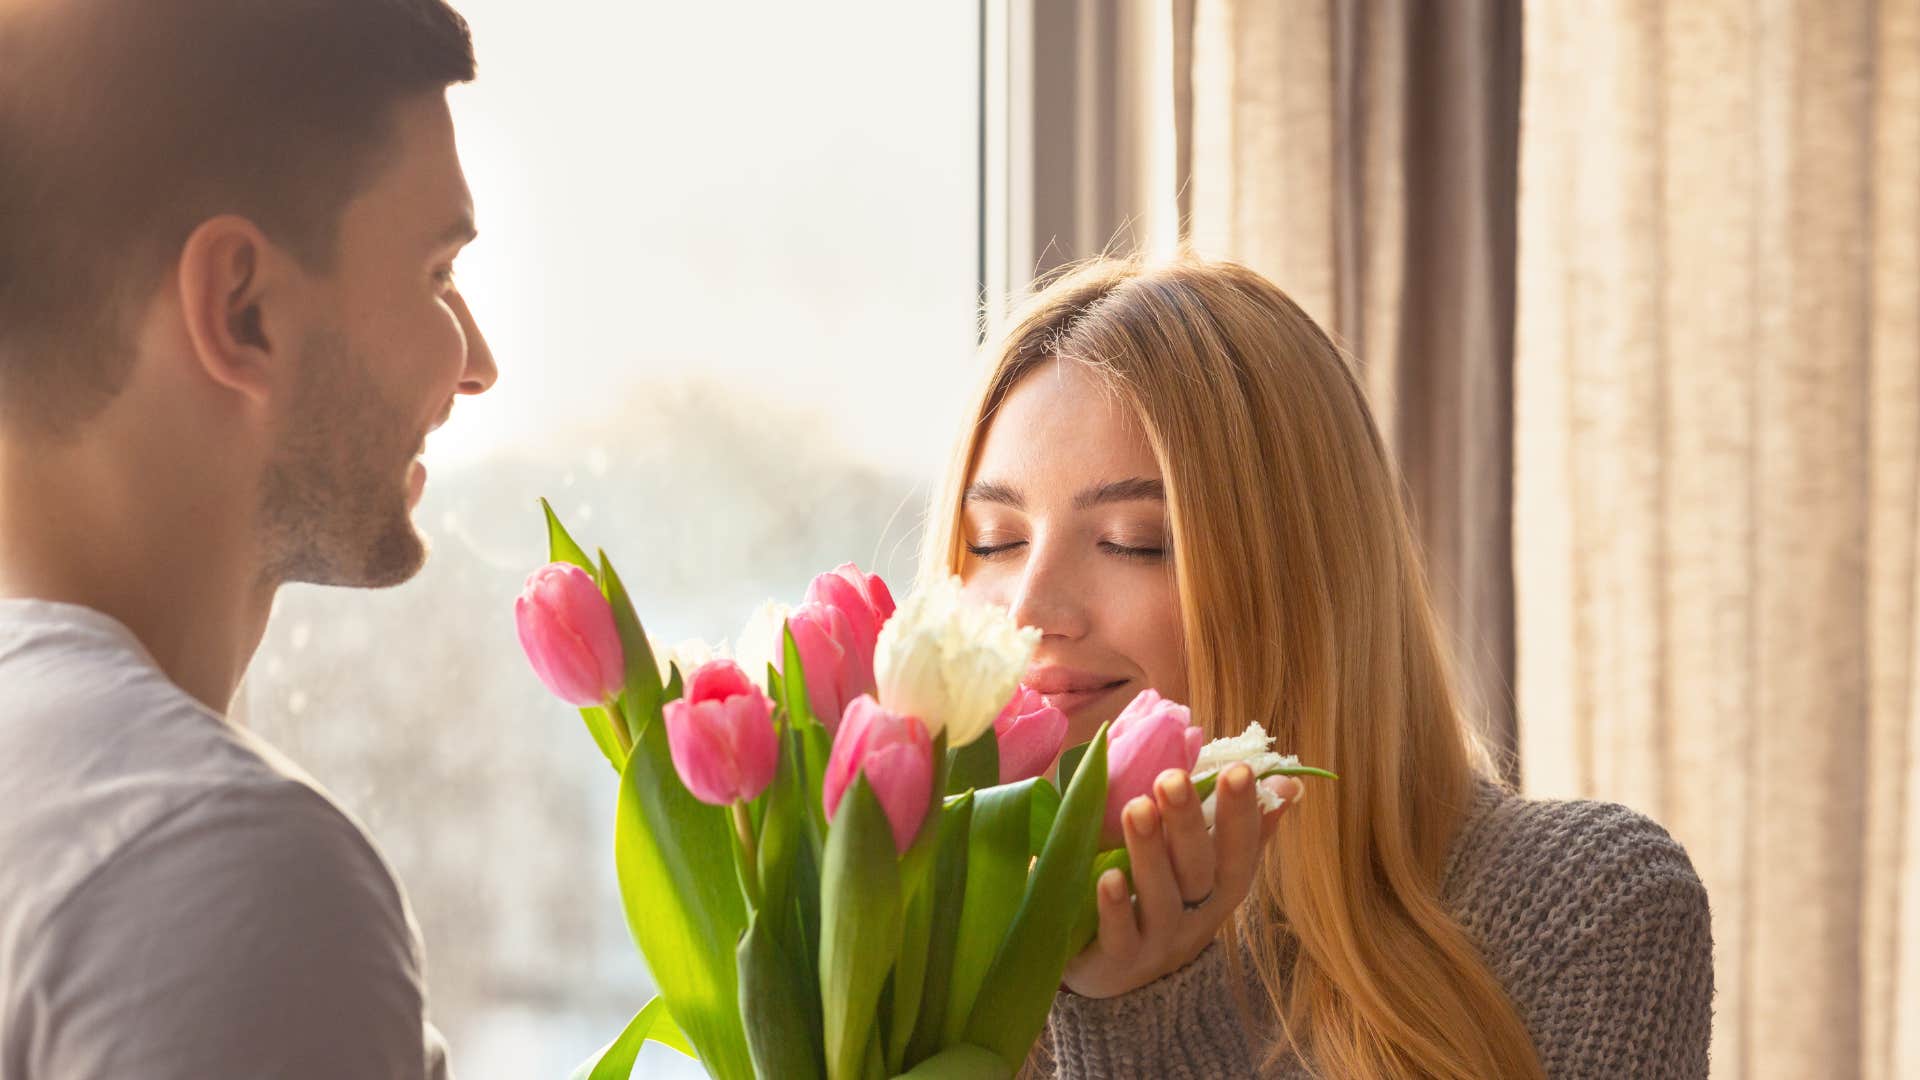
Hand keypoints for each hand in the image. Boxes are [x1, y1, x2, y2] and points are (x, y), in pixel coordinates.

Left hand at [1061, 763, 1299, 998]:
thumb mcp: (1208, 864)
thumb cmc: (1168, 899)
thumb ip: (1241, 824)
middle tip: (1171, 778)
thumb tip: (1290, 780)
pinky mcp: (1120, 960)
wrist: (1122, 974)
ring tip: (1135, 808)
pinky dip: (1115, 908)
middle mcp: (1197, 915)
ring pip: (1160, 899)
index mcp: (1222, 886)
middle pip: (1199, 870)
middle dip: (1187, 822)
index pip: (1239, 849)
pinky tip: (1107, 876)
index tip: (1239, 770)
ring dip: (1149, 853)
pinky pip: (1121, 937)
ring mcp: (1160, 941)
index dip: (1242, 813)